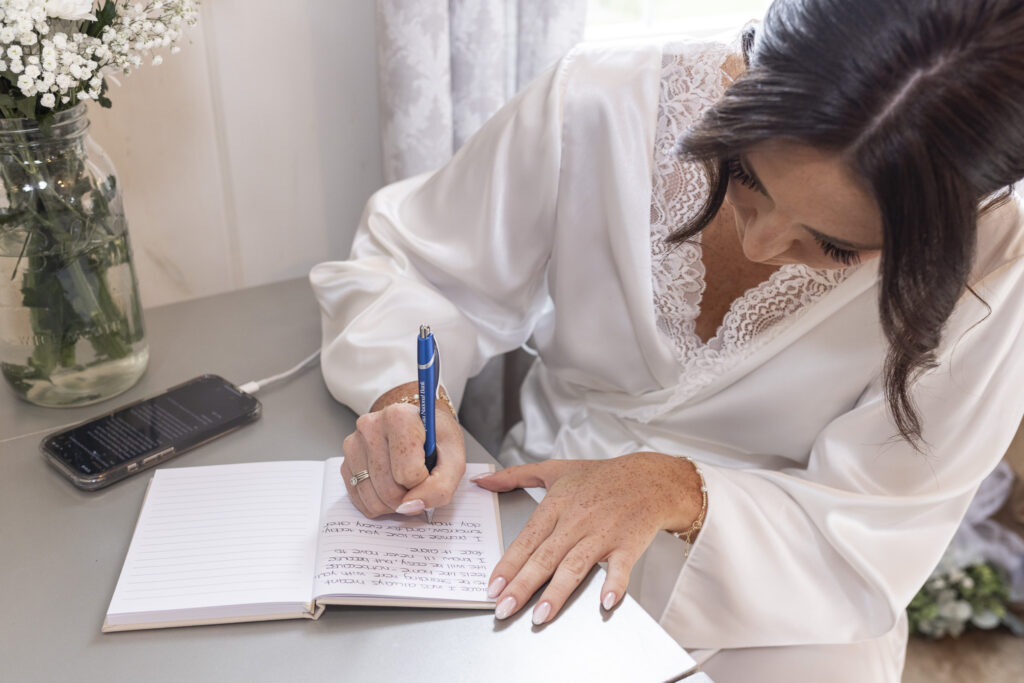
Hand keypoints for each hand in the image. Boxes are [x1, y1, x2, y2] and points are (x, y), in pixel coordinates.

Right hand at [340, 399, 465, 517]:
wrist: (418, 426)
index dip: (425, 481)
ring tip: (405, 483)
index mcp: (399, 417)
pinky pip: (361, 501)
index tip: (429, 469)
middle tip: (419, 482)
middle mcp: (370, 426)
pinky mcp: (345, 462)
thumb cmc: (436, 439)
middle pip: (389, 490)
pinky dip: (380, 503)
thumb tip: (411, 506)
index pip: (409, 473)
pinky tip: (390, 486)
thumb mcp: (454, 458)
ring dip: (395, 503)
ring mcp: (353, 445)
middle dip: (409, 496)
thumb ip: (441, 486)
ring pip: (374, 499)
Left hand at [472, 453, 702, 624]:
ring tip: (540, 616)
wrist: (649, 479)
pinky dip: (614, 584)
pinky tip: (605, 602)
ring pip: (575, 566)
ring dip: (557, 593)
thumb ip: (515, 476)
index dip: (508, 564)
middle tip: (504, 609)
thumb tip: (482, 480)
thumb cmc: (601, 477)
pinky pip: (620, 567)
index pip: (526, 539)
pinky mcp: (627, 545)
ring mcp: (602, 534)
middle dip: (523, 585)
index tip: (493, 587)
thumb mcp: (555, 469)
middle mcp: (576, 521)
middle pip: (545, 557)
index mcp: (557, 505)